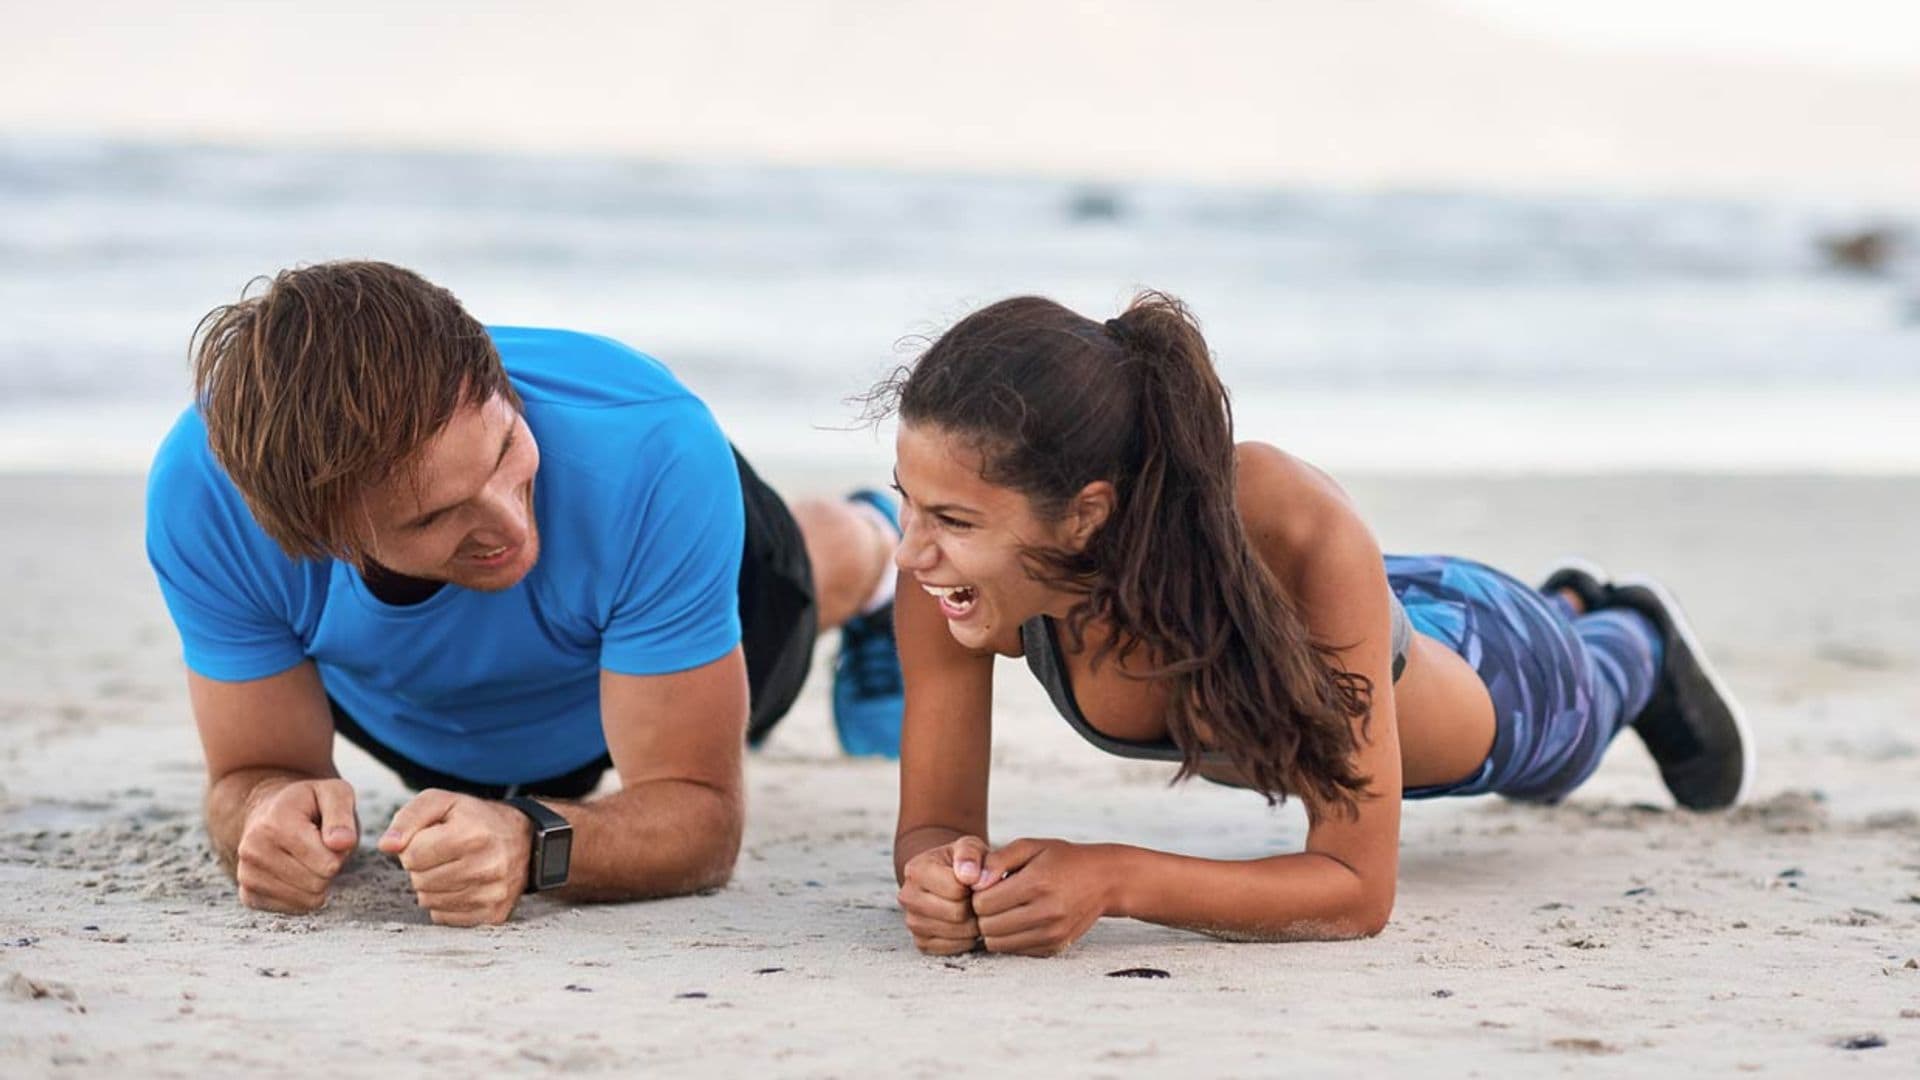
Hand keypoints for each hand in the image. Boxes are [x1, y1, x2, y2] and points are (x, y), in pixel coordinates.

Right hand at [235, 777, 358, 913]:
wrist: (269, 812)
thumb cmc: (308, 803)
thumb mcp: (332, 793)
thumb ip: (342, 816)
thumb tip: (343, 843)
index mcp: (275, 824)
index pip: (328, 864)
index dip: (340, 851)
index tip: (330, 835)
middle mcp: (253, 851)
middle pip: (318, 883)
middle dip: (329, 867)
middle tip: (319, 847)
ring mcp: (246, 875)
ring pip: (308, 900)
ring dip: (318, 881)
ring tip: (307, 857)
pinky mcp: (248, 895)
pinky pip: (293, 909)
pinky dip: (303, 895)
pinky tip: (295, 871)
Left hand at [378, 789, 533, 926]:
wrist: (524, 839)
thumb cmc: (475, 819)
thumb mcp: (442, 802)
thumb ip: (408, 818)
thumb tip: (386, 846)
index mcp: (473, 834)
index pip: (412, 855)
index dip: (413, 846)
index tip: (429, 839)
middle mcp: (487, 866)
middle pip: (419, 881)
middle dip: (421, 868)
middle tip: (439, 855)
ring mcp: (493, 893)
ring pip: (430, 902)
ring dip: (431, 887)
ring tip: (449, 869)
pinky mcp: (494, 914)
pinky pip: (445, 918)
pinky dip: (445, 904)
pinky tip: (459, 886)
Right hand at [896, 835, 988, 955]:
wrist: (947, 879)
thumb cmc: (962, 862)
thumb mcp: (970, 846)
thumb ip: (971, 854)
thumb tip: (970, 877)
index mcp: (916, 869)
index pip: (957, 889)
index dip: (975, 886)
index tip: (975, 880)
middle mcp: (907, 896)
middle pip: (957, 913)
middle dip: (975, 907)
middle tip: (977, 897)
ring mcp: (911, 921)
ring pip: (956, 933)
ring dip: (973, 923)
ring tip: (973, 908)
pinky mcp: (920, 942)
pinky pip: (953, 948)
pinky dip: (966, 939)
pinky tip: (966, 923)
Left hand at [972, 838, 1115, 956]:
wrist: (1103, 880)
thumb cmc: (1062, 859)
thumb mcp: (1030, 846)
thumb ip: (997, 860)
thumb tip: (973, 883)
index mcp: (1037, 883)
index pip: (983, 903)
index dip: (977, 894)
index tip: (986, 885)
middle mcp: (1046, 912)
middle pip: (987, 927)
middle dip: (982, 914)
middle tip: (993, 899)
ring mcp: (1052, 933)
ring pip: (997, 944)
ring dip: (993, 929)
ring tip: (1003, 910)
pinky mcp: (1055, 947)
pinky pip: (1015, 952)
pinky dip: (1010, 939)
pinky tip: (1019, 920)